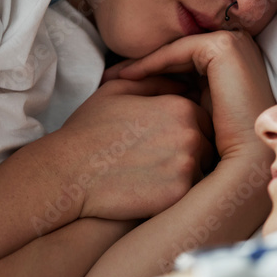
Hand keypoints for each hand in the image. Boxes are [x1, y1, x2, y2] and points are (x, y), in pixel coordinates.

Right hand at [57, 76, 214, 220]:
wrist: (68, 172)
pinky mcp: (179, 194)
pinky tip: (152, 191)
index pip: (203, 117)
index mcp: (181, 107)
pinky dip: (178, 193)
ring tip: (155, 176)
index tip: (162, 139)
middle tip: (158, 159)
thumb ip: (156, 82)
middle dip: (191, 150)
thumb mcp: (118, 91)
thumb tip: (184, 83)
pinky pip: (193, 194)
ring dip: (188, 173)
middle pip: (209, 144)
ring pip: (204, 170)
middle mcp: (190, 133)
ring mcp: (187, 165)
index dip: (185, 129)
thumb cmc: (89, 130)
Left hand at [108, 29, 275, 162]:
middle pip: (180, 55)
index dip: (151, 73)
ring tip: (112, 78)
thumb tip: (142, 90)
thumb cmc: (220, 152)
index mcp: (235, 66)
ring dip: (143, 63)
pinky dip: (151, 62)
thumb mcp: (195, 118)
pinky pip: (178, 50)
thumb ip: (179, 100)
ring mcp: (235, 45)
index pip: (186, 63)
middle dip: (144, 66)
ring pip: (177, 51)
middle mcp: (240, 50)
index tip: (115, 86)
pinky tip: (127, 78)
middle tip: (108, 78)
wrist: (245, 166)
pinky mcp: (224, 47)